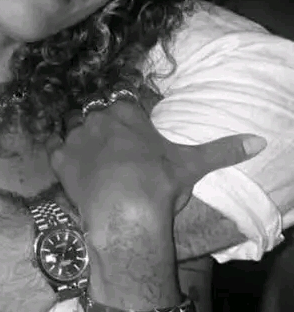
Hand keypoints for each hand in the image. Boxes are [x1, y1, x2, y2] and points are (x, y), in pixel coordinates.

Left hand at [50, 99, 265, 225]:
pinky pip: (54, 150)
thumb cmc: (159, 182)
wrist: (124, 211)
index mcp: (125, 110)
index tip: (133, 132)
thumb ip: (222, 149)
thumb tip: (257, 142)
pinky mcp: (59, 160)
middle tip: (115, 153)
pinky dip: (61, 156)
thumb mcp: (192, 163)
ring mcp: (75, 137)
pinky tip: (71, 167)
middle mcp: (96, 117)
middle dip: (103, 128)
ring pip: (73, 129)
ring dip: (81, 140)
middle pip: (96, 114)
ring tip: (93, 160)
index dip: (127, 115)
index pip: (123, 100)